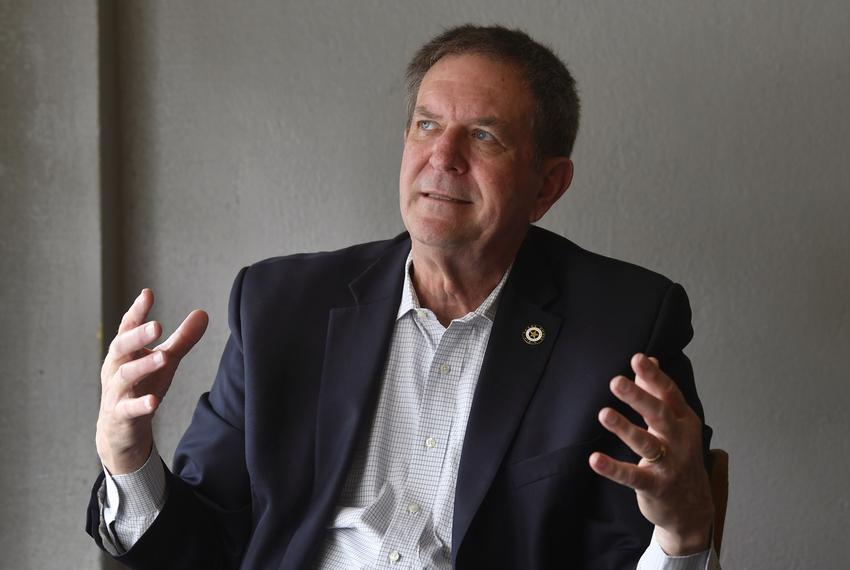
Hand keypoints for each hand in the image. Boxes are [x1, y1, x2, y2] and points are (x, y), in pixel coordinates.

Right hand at [96, 289, 207, 473]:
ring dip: (143, 366)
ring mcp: (116, 392)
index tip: (147, 294)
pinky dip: (140, 404)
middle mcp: (116, 368)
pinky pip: (129, 409)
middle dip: (138, 336)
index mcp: (125, 352)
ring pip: (126, 375)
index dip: (137, 311)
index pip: (128, 327)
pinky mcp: (121, 415)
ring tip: (163, 358)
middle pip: (122, 347)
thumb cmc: (142, 387)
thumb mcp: (164, 362)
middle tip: (157, 325)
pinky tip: (154, 402)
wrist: (119, 430)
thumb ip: (182, 339)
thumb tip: (203, 313)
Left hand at [589, 353, 713, 555]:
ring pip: (646, 444)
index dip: (654, 376)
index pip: (669, 394)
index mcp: (683, 421)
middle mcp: (679, 440)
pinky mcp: (655, 486)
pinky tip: (595, 459)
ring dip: (625, 428)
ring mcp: (669, 465)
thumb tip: (648, 360)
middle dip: (638, 397)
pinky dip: (613, 468)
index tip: (637, 358)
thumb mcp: (674, 423)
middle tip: (615, 381)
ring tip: (604, 414)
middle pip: (659, 415)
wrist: (693, 508)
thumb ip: (658, 392)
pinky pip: (632, 476)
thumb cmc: (679, 456)